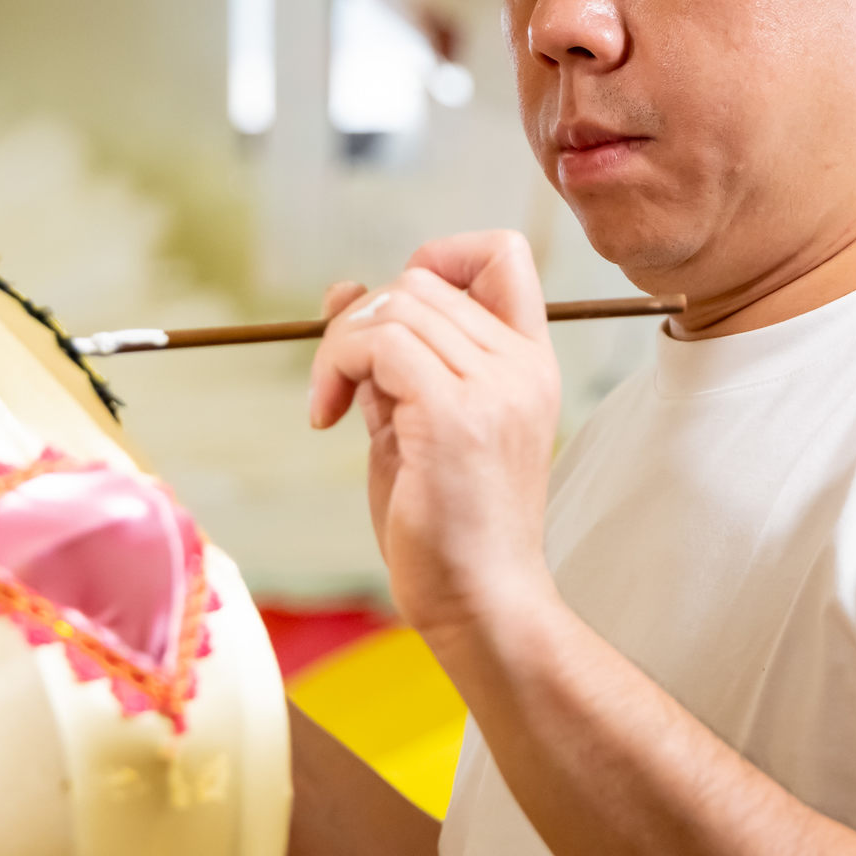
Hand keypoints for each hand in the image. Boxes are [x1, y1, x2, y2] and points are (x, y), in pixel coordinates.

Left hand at [310, 231, 564, 648]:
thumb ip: (388, 355)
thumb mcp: (413, 421)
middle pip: (421, 278)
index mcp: (528, 362)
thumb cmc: (447, 525)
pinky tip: (328, 419)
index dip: (437, 259)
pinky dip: (336, 367)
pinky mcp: (454, 414)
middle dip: (361, 320)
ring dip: (341, 346)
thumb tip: (341, 289)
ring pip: (395, 304)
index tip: (395, 319)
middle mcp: (521, 365)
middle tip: (342, 386)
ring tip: (334, 405)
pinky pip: (378, 344)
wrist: (481, 601)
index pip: (501, 254)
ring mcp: (494, 387)